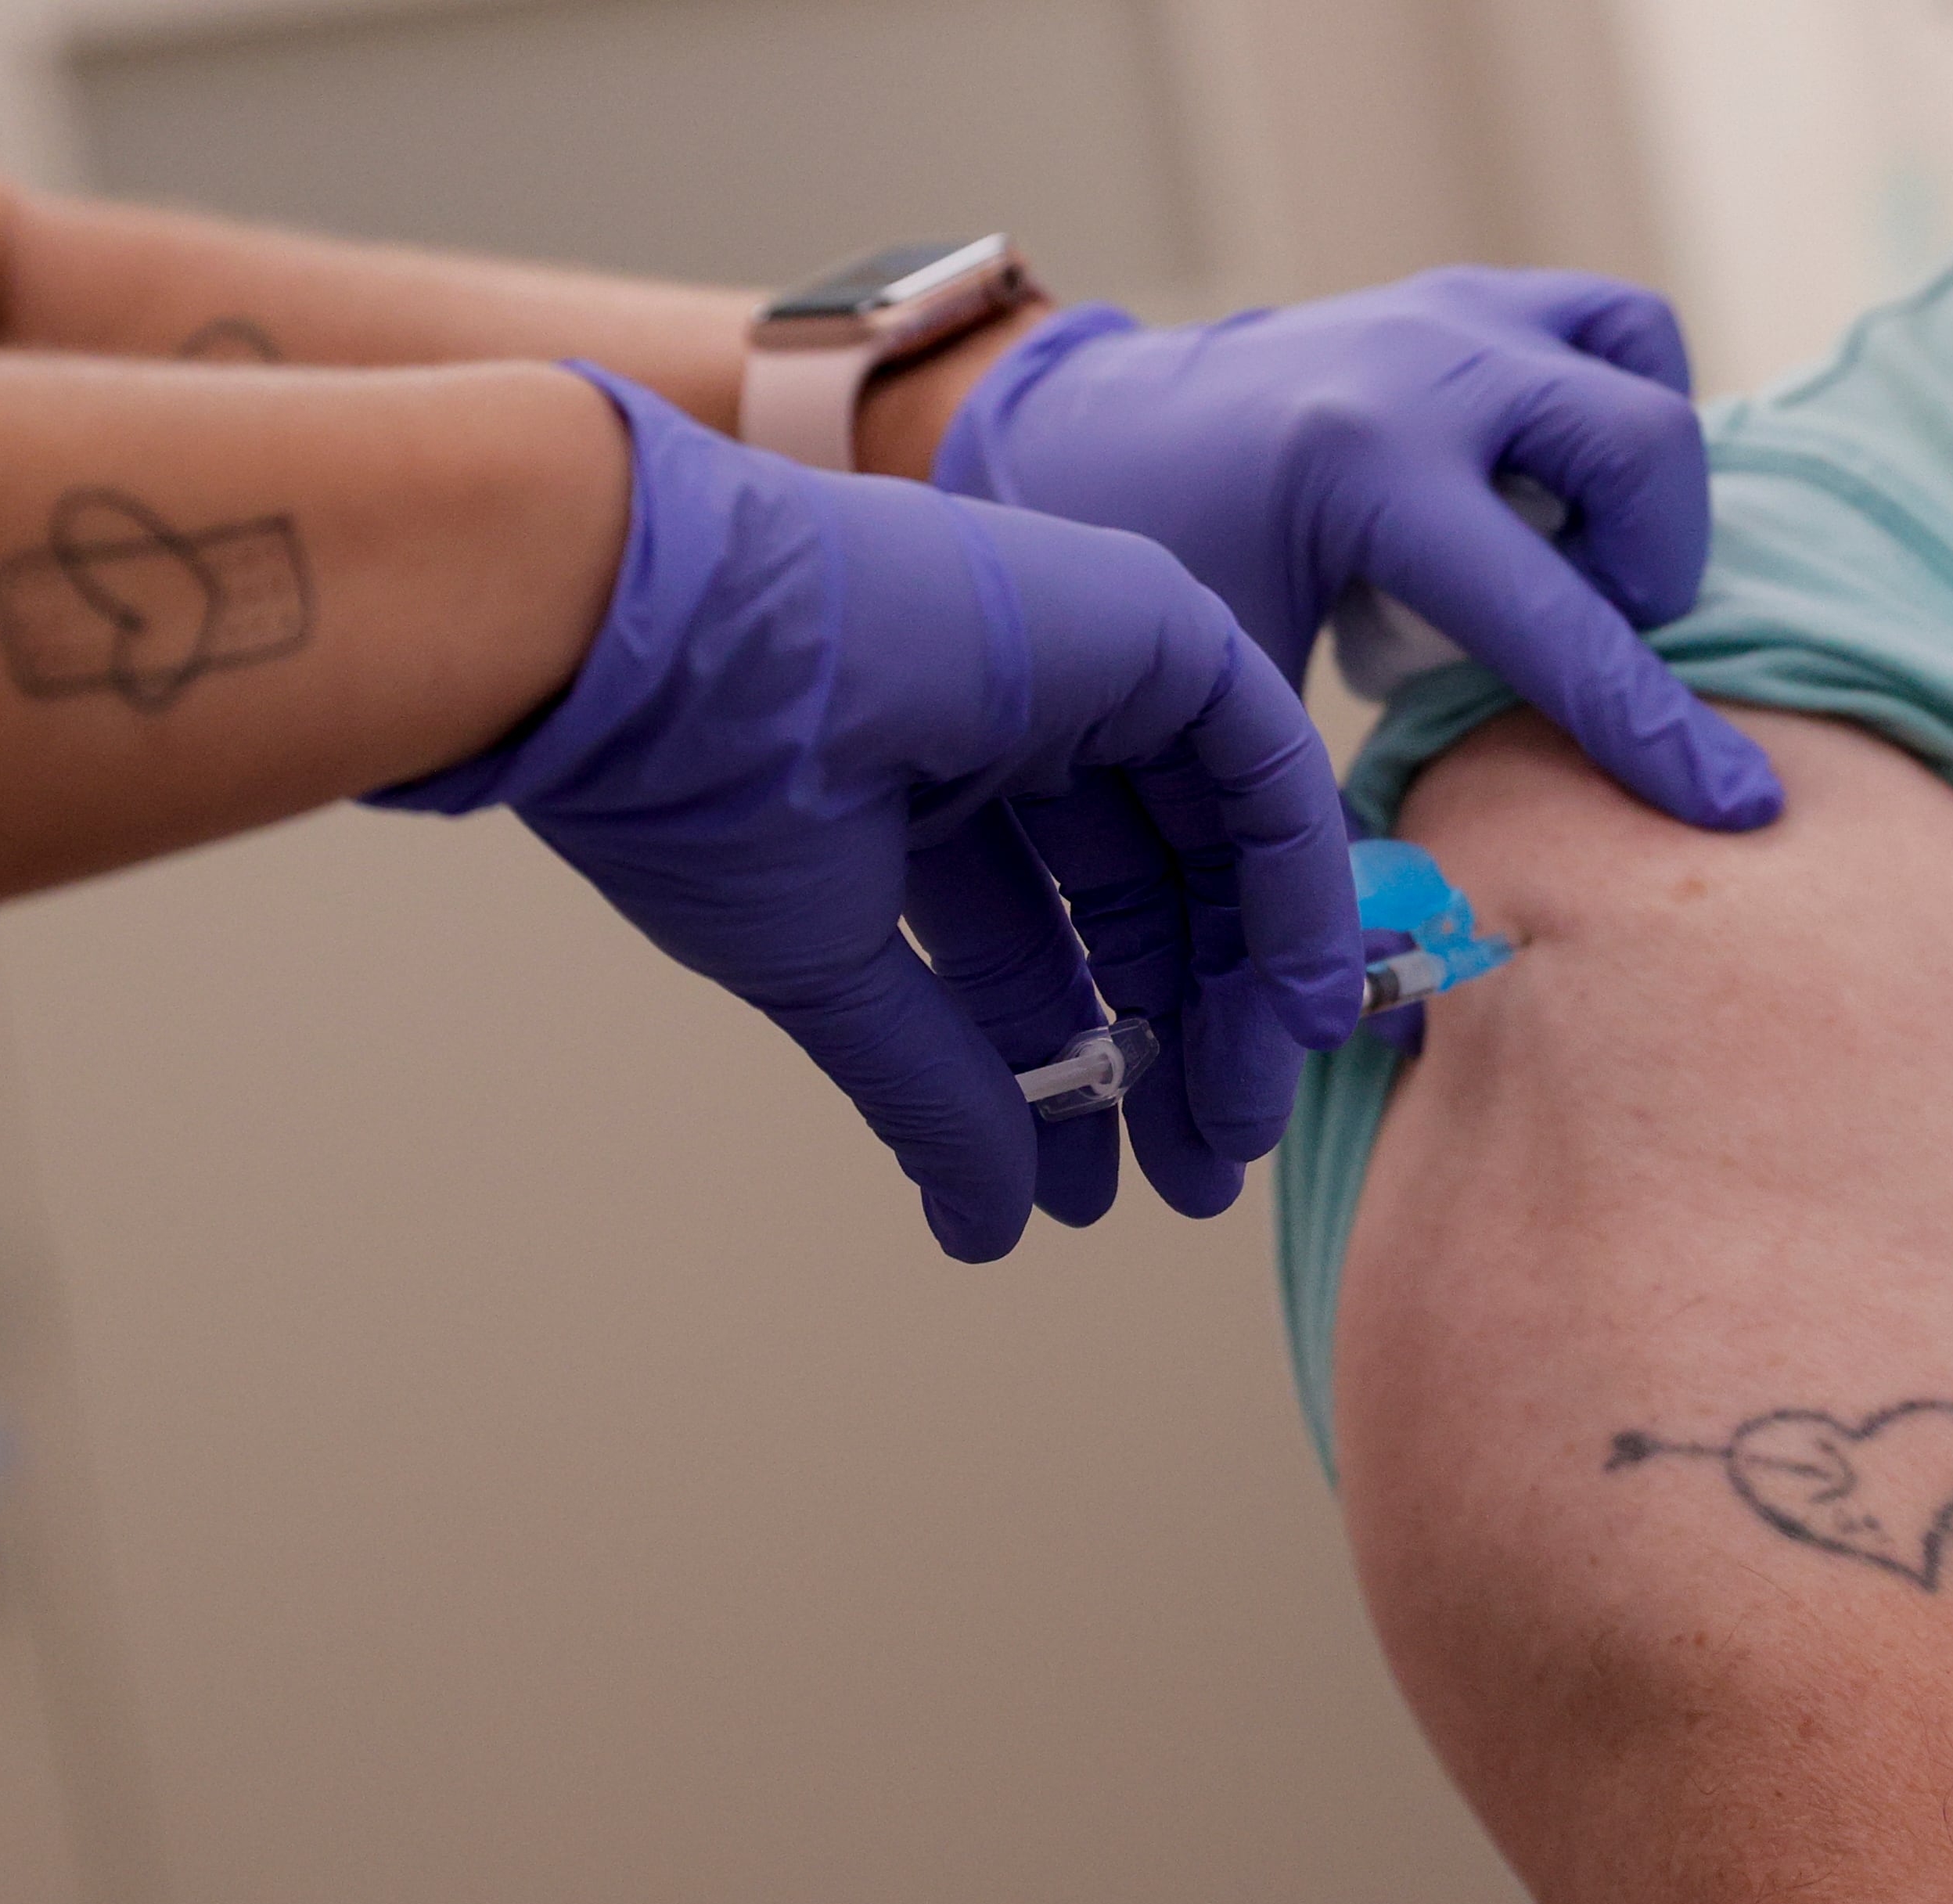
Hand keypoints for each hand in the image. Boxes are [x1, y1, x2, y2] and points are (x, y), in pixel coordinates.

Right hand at [369, 364, 1359, 1261]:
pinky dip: (1299, 882)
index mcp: (920, 792)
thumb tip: (984, 1231)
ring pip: (1207, 844)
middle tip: (1194, 1179)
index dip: (1077, 1070)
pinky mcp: (1144, 622)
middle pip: (1136, 908)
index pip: (1039, 949)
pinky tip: (1297, 1009)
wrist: (653, 643)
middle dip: (1171, 1049)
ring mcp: (1082, 667)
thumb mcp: (834, 975)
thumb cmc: (700, 789)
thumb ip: (934, 1092)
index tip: (1096, 1193)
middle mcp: (1014, 727)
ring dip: (1237, 991)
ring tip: (1235, 1128)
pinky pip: (1261, 760)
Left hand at [934, 267, 1781, 829]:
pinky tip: (1547, 488)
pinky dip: (1615, 410)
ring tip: (1567, 559)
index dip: (1653, 730)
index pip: (1556, 619)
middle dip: (1650, 568)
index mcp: (1363, 469)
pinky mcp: (1465, 295)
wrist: (1070, 426)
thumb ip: (1321, 825)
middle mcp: (1428, 368)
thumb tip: (1394, 995)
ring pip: (1645, 366)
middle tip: (1581, 633)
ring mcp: (1452, 312)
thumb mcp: (1227, 691)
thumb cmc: (1135, 571)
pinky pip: (1611, 330)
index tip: (1740, 807)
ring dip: (1641, 485)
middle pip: (1643, 451)